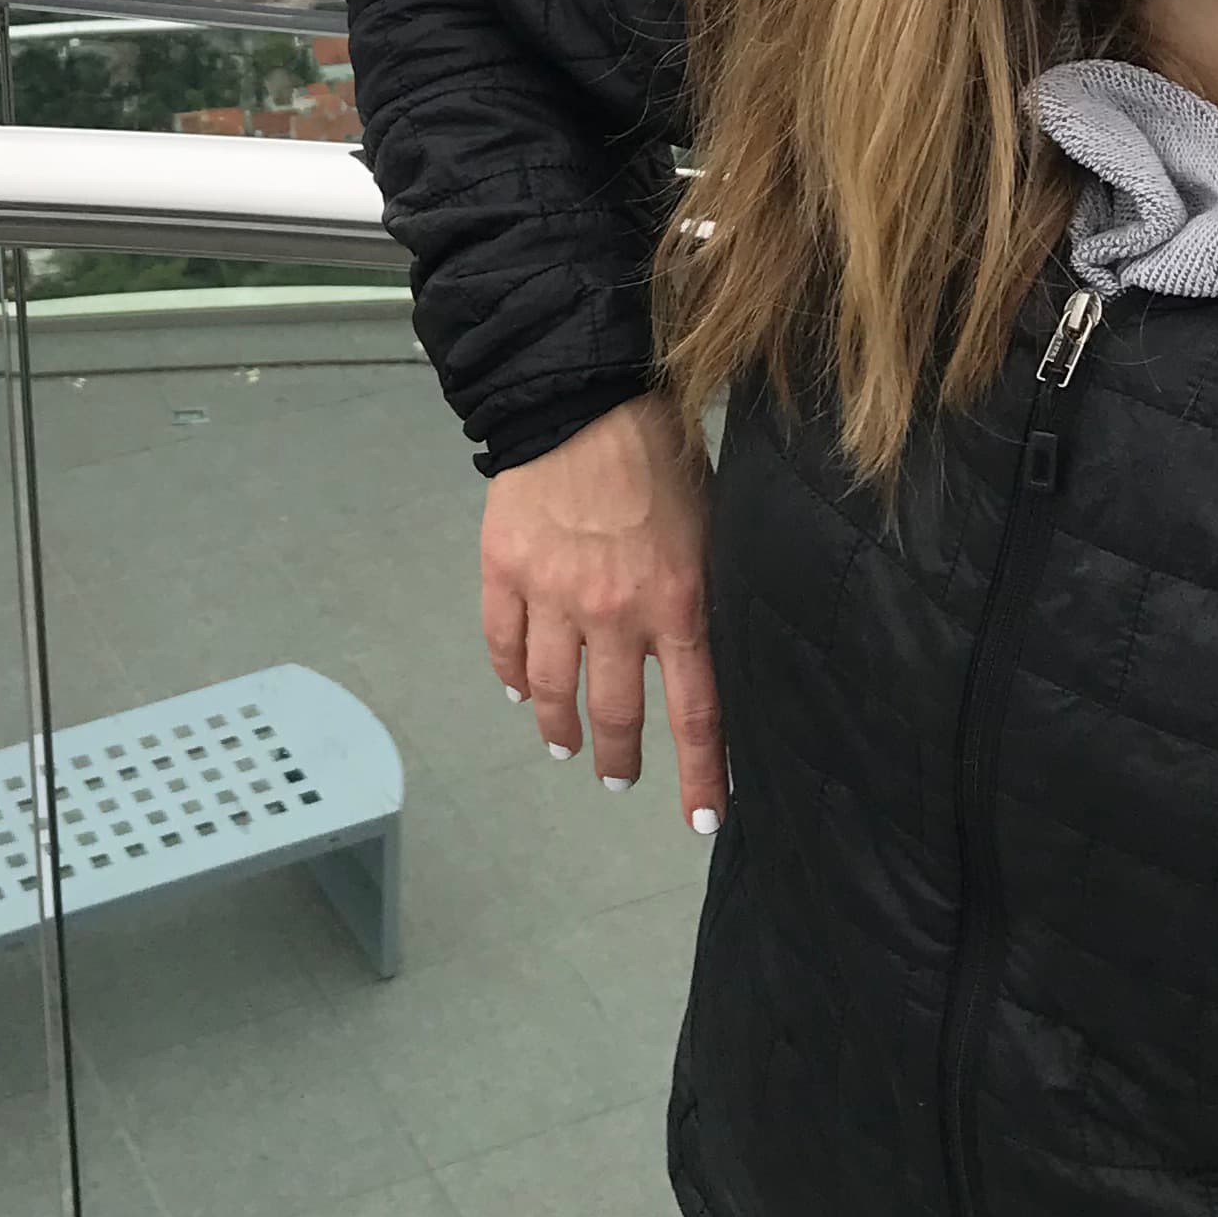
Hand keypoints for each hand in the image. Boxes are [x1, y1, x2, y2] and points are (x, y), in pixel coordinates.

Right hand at [479, 391, 725, 827]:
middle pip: (614, 714)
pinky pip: (504, 644)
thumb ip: (708, 587)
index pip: (696, 712)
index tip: (704, 820)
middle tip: (619, 779)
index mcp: (678, 602)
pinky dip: (512, 675)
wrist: (584, 396)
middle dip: (620, 759)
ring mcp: (553, 595)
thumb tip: (713, 640)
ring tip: (564, 747)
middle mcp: (614, 613)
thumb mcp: (713, 523)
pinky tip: (520, 691)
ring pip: (552, 691)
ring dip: (559, 729)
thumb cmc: (662, 450)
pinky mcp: (505, 571)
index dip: (700, 774)